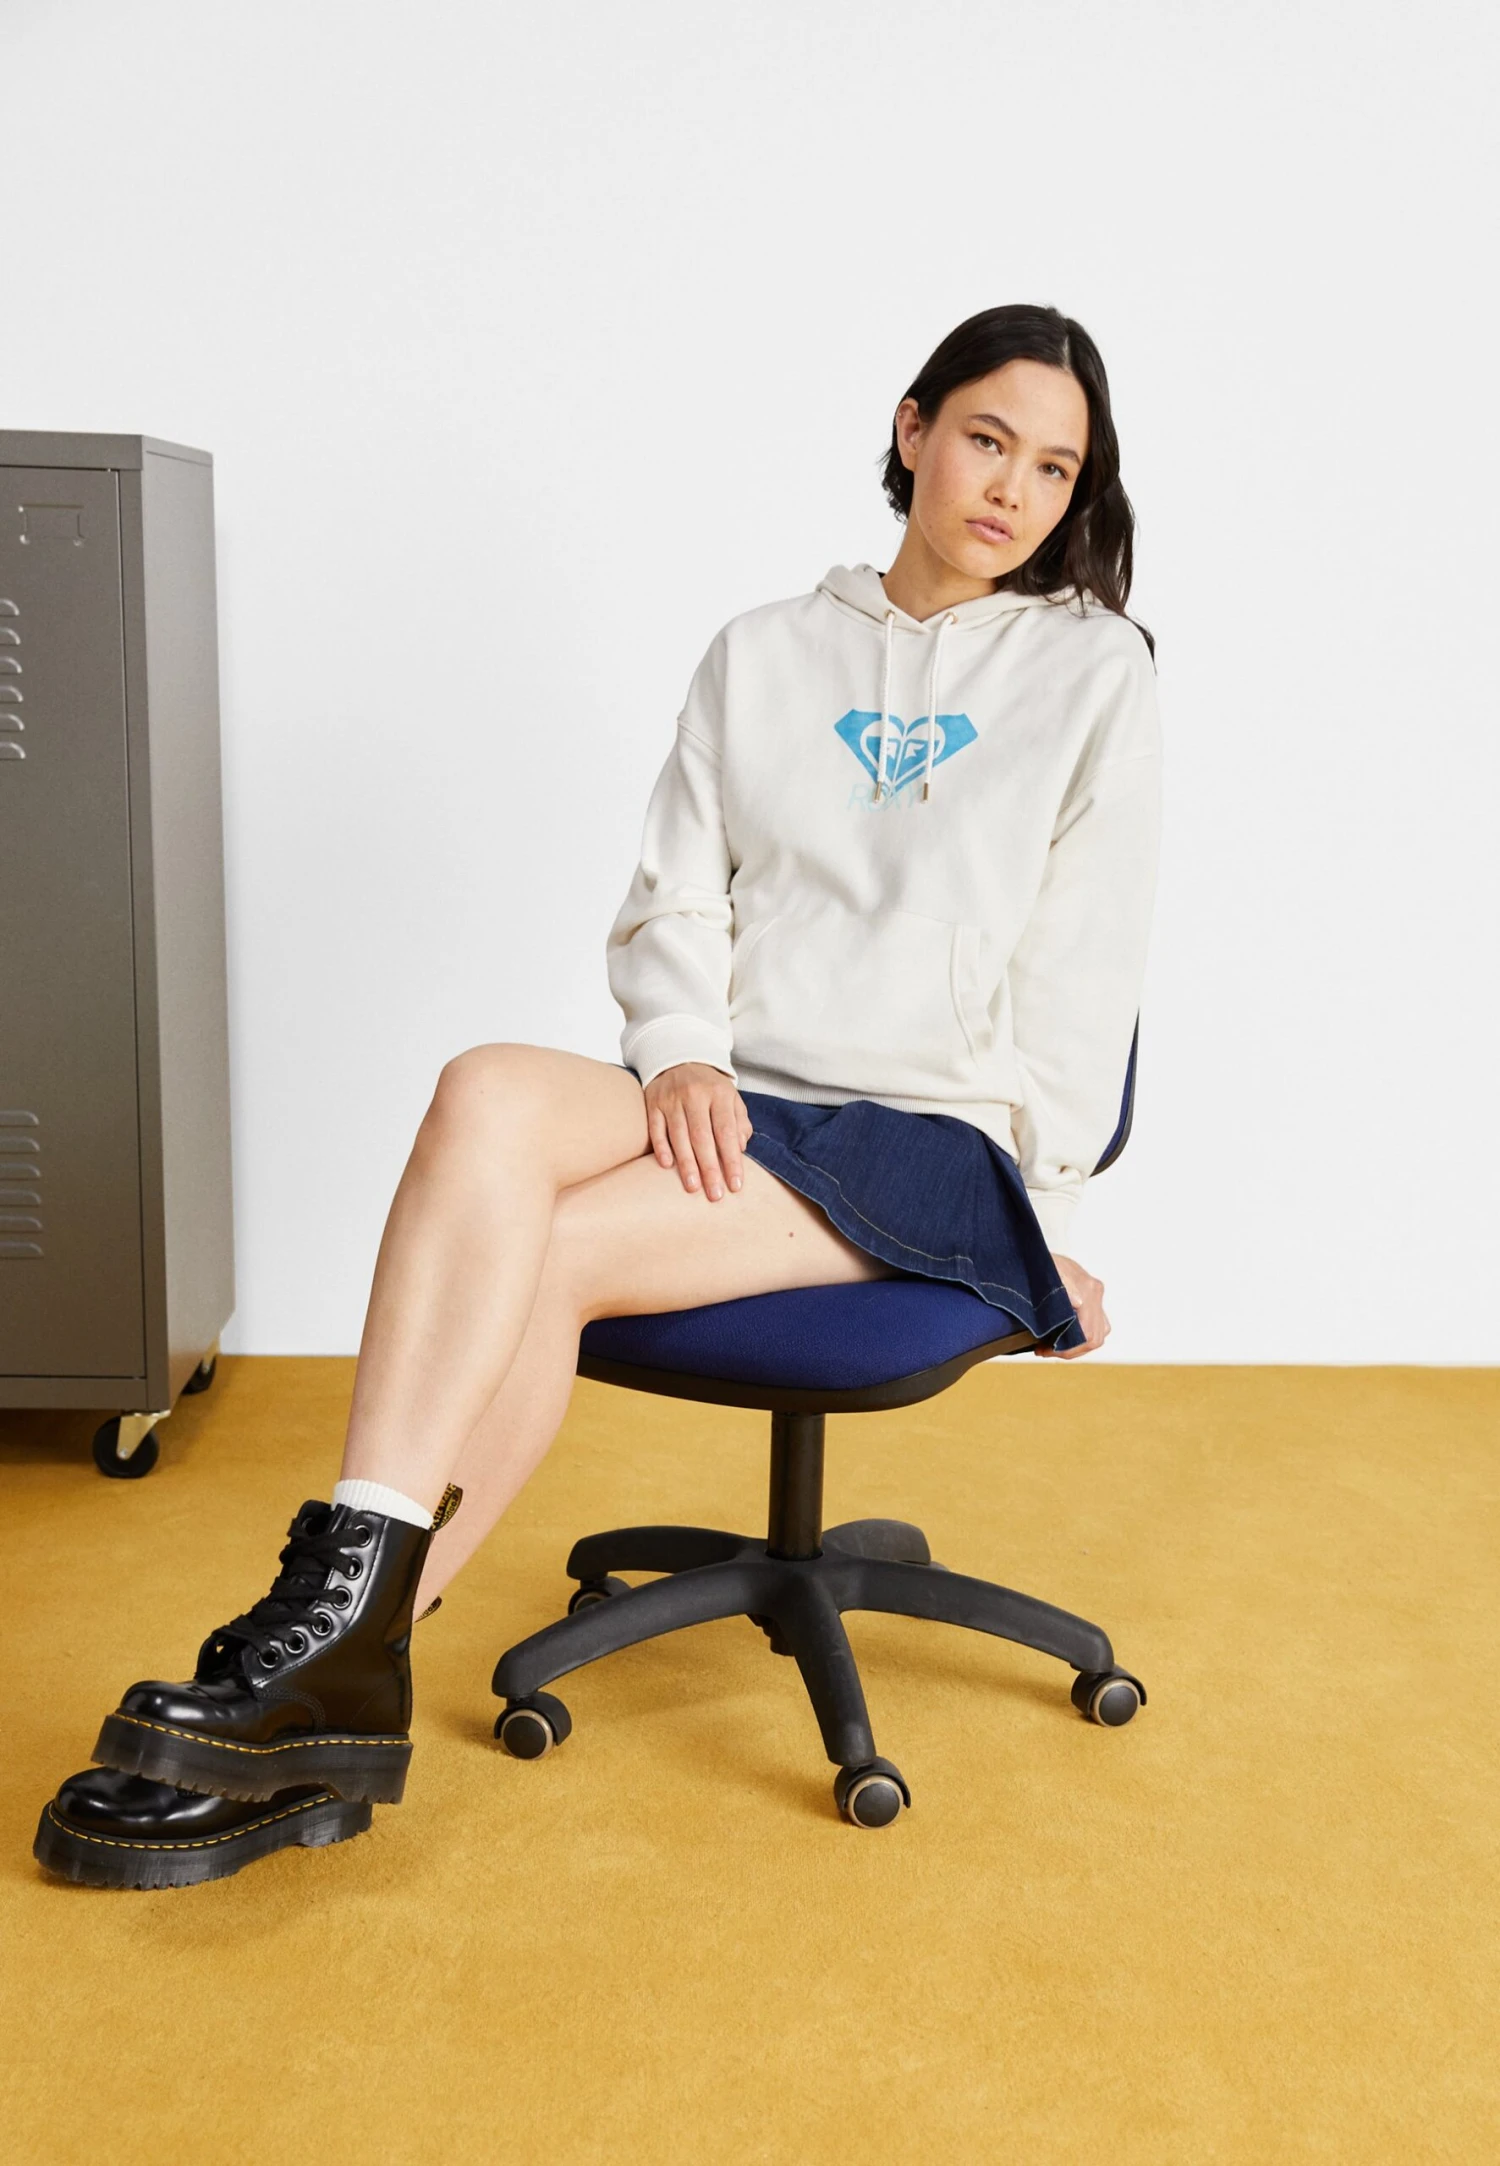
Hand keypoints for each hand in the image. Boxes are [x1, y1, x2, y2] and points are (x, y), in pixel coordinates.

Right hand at [642, 1062, 753, 1200]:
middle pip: (703, 1137)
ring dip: (686, 1164)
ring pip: (679, 1135)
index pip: (727, 1132)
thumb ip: (740, 1122)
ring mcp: (671, 1099)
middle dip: (709, 1168)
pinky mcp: (653, 1103)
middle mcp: (695, 1095)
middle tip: (715, 1195)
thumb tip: (740, 1149)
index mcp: (719, 1095)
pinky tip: (667, 1166)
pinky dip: (661, 1147)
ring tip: (693, 1187)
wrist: (679, 1057)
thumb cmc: (709, 1087)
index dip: (731, 1160)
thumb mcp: (731, 1098)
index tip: (735, 1185)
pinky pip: (656, 1128)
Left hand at [1034, 1251, 1109, 1357]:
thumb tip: (1079, 1303)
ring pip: (1098, 1334)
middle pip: (1095, 1338)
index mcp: (1090, 1288)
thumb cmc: (1037, 1262)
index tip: (1044, 1350)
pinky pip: (1095, 1326)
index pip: (1088, 1334)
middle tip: (1044, 1350)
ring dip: (1077, 1346)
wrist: (1032, 1251)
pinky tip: (1060, 1338)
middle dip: (1070, 1350)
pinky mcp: (1091, 1299)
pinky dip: (1080, 1337)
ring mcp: (1095, 1296)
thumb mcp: (1047, 1272)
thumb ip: (1065, 1285)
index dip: (1068, 1349)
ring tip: (1051, 1346)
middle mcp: (1096, 1293)